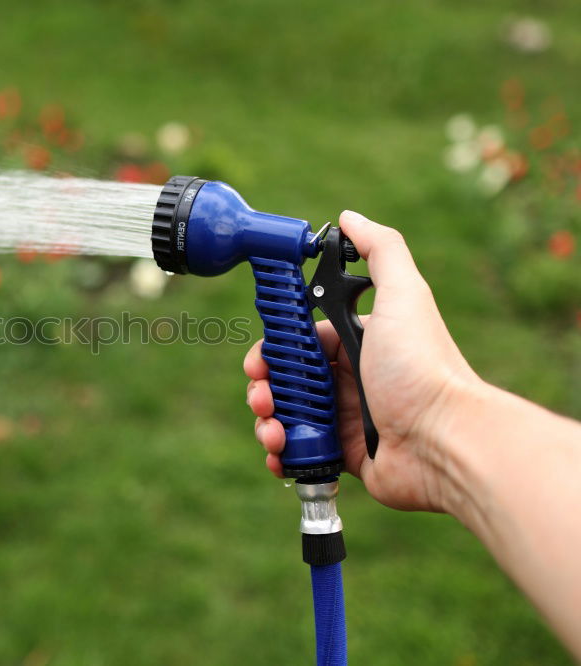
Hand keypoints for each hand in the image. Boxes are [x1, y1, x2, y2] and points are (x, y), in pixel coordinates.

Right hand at [244, 210, 481, 511]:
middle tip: (261, 395)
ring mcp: (345, 417)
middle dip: (264, 385)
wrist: (443, 440)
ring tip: (272, 430)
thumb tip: (348, 218)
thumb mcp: (402, 296)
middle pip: (287, 377)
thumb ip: (380, 250)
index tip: (260, 357)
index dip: (275, 346)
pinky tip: (280, 451)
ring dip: (267, 421)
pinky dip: (281, 452)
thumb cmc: (421, 368)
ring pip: (287, 413)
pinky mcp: (343, 453)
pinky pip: (299, 450)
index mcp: (357, 340)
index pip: (301, 338)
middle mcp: (350, 377)